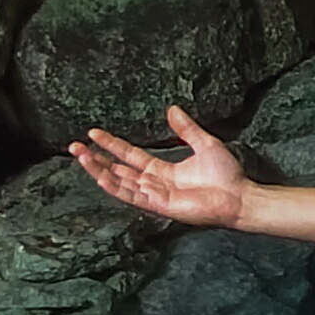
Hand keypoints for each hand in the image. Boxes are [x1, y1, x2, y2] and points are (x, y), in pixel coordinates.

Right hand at [68, 104, 250, 228]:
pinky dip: (116, 187)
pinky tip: (101, 177)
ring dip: (99, 171)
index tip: (93, 133)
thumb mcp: (204, 143)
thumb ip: (186, 128)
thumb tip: (172, 108)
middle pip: (117, 170)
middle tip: (74, 147)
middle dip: (95, 159)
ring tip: (81, 157)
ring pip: (120, 182)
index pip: (129, 155)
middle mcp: (154, 183)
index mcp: (162, 170)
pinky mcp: (160, 206)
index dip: (111, 144)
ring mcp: (155, 196)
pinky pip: (133, 196)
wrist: (239, 196)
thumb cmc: (226, 175)